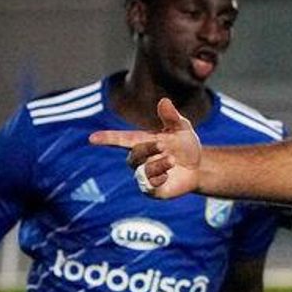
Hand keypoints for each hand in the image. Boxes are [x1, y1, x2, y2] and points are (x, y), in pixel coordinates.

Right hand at [89, 98, 203, 198]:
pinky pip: (148, 186)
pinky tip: (168, 175)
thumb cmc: (185, 145)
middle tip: (163, 144)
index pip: (121, 139)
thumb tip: (164, 101)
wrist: (199, 167)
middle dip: (147, 149)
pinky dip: (158, 179)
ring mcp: (145, 175)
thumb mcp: (181, 128)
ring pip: (141, 172)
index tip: (92, 138)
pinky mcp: (154, 190)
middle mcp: (140, 159)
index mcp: (142, 141)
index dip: (107, 138)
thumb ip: (171, 117)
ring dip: (156, 165)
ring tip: (172, 160)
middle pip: (134, 154)